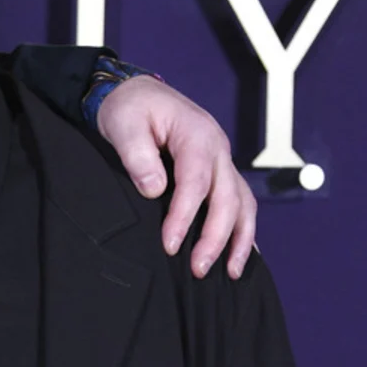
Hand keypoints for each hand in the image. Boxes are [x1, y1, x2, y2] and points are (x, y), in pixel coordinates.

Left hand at [97, 75, 255, 279]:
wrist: (138, 93)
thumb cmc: (129, 108)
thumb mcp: (123, 123)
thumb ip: (137, 155)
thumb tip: (154, 189)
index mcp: (196, 136)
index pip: (196, 182)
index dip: (185, 216)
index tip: (171, 245)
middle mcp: (218, 149)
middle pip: (228, 198)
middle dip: (216, 237)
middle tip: (199, 269)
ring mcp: (221, 161)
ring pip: (243, 204)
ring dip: (239, 239)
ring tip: (229, 272)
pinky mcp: (217, 172)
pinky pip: (239, 203)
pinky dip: (242, 229)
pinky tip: (239, 254)